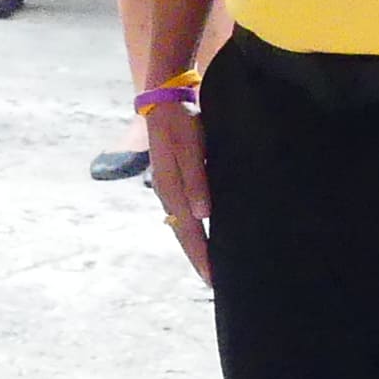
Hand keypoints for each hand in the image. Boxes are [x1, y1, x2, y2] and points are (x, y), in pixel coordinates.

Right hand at [144, 101, 211, 283]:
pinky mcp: (174, 178)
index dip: (200, 256)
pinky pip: (183, 211)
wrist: (166, 98)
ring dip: (195, 244)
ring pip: (182, 224)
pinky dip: (193, 227)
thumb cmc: (182, 121)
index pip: (188, 232)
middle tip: (212, 281)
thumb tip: (201, 214)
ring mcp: (168, 186)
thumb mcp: (190, 147)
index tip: (212, 278)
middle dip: (197, 257)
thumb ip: (196, 180)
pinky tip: (204, 229)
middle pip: (183, 233)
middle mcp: (167, 193)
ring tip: (209, 262)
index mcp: (171, 189)